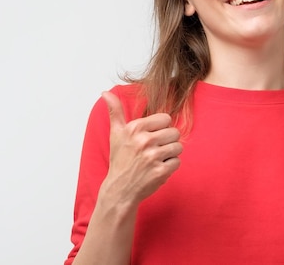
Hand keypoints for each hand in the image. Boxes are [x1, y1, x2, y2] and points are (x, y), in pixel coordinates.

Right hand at [99, 91, 182, 210]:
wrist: (119, 189)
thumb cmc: (120, 160)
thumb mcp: (116, 134)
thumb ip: (115, 111)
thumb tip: (105, 93)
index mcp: (135, 128)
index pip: (166, 119)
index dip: (161, 128)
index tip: (151, 137)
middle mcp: (144, 141)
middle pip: (175, 132)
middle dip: (167, 142)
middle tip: (154, 150)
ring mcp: (153, 157)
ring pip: (178, 147)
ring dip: (170, 154)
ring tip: (156, 160)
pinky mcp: (160, 171)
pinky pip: (177, 162)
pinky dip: (170, 167)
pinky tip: (157, 169)